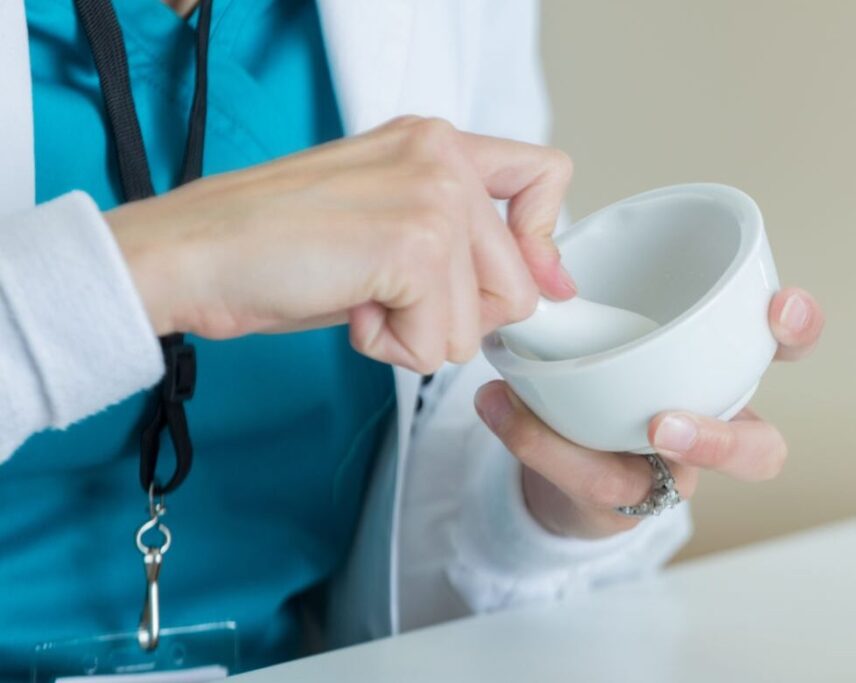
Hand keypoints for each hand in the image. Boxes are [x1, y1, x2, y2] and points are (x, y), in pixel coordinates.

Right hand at [106, 116, 575, 372]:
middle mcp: (444, 158)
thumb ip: (462, 244)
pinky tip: (347, 309)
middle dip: (456, 315)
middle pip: (517, 282)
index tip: (532, 284)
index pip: (545, 177)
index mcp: (437, 143)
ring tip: (355, 294)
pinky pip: (438, 345)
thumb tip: (543, 288)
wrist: (192, 252)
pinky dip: (390, 348)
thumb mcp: (385, 226)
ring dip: (416, 333)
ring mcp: (434, 198)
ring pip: (479, 323)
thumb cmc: (272, 245)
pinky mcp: (415, 247)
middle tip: (385, 294)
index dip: (541, 245)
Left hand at [474, 287, 824, 538]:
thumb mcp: (607, 321)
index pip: (781, 348)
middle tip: (664, 423)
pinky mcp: (617, 500)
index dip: (797, 328)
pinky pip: (591, 482)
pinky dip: (539, 443)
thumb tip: (534, 268)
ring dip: (616, 467)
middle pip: (758, 450)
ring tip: (583, 436)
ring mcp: (664, 475)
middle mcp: (705, 429)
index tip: (777, 304)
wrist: (567, 456)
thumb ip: (585, 291)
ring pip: (673, 485)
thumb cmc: (605, 376)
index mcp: (719, 369)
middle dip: (723, 439)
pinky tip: (497, 404)